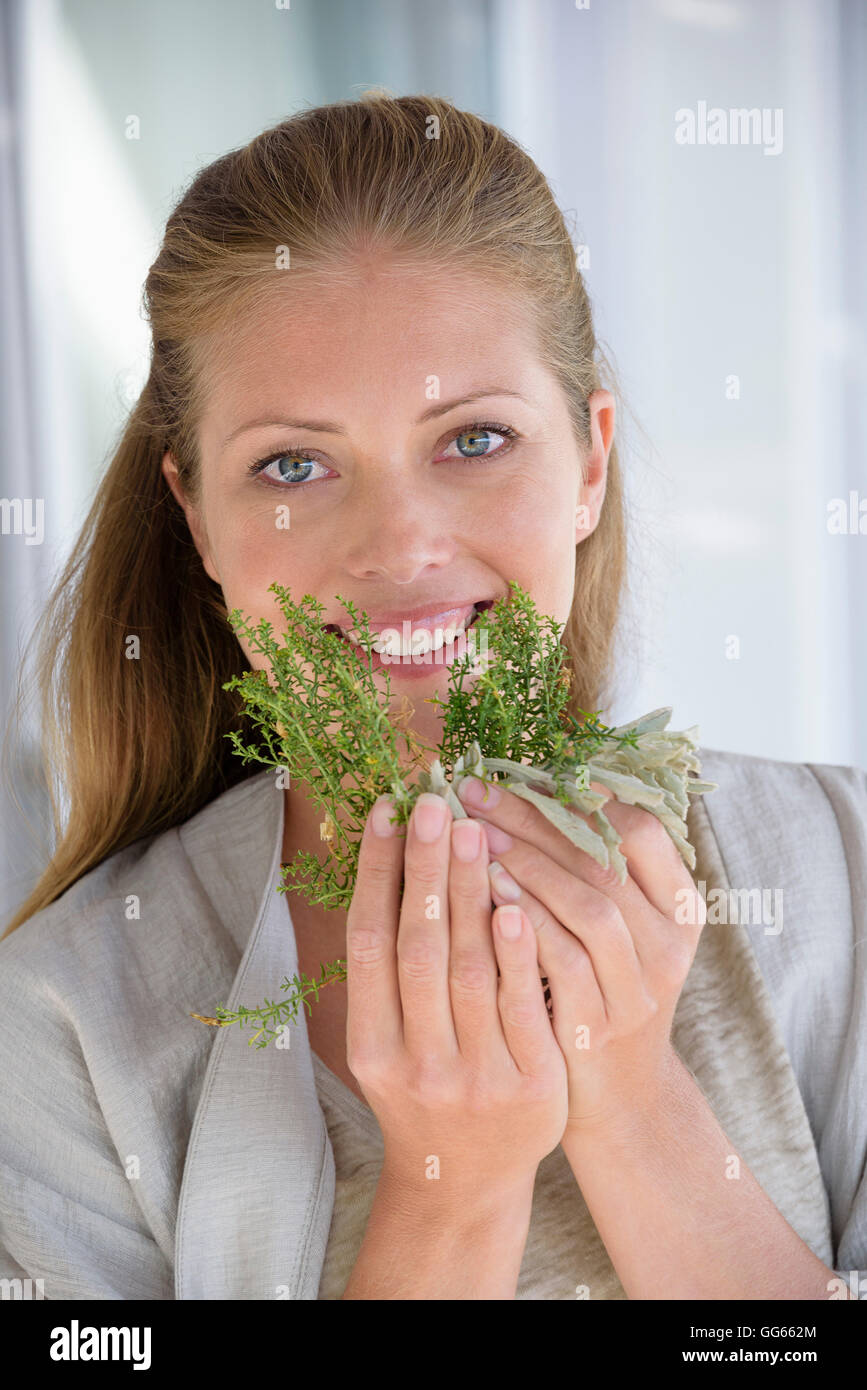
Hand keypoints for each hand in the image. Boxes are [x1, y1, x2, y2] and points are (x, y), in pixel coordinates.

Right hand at [345, 791, 568, 1211]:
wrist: (466, 1182)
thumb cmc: (425, 1089)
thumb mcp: (389, 1041)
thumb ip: (390, 971)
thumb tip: (392, 861)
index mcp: (370, 1044)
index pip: (368, 941)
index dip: (375, 871)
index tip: (387, 810)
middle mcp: (414, 1062)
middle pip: (417, 946)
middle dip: (425, 867)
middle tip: (436, 801)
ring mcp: (473, 1077)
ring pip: (469, 969)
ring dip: (470, 894)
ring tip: (475, 830)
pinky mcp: (530, 1087)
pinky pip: (523, 1006)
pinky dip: (517, 951)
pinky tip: (515, 900)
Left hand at [455, 775, 706, 1142]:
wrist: (615, 1096)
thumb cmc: (596, 989)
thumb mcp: (614, 928)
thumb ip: (587, 868)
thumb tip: (525, 785)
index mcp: (679, 905)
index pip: (639, 828)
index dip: (576, 796)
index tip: (517, 771)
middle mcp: (670, 944)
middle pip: (605, 860)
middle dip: (535, 820)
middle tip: (475, 794)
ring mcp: (640, 989)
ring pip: (590, 906)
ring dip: (528, 865)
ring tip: (472, 836)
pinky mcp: (601, 1026)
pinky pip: (563, 962)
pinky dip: (523, 923)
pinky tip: (482, 896)